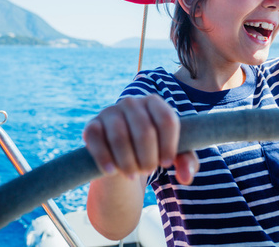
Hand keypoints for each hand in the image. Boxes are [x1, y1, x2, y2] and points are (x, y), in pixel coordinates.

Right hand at [83, 94, 198, 184]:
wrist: (121, 155)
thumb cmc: (153, 150)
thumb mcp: (172, 155)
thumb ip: (187, 163)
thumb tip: (185, 176)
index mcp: (154, 103)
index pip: (167, 120)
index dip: (169, 145)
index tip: (167, 163)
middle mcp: (132, 102)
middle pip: (144, 131)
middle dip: (148, 158)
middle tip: (148, 171)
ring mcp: (110, 112)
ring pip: (120, 137)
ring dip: (128, 161)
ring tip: (132, 174)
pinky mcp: (92, 126)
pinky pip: (96, 140)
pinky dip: (104, 157)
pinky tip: (111, 171)